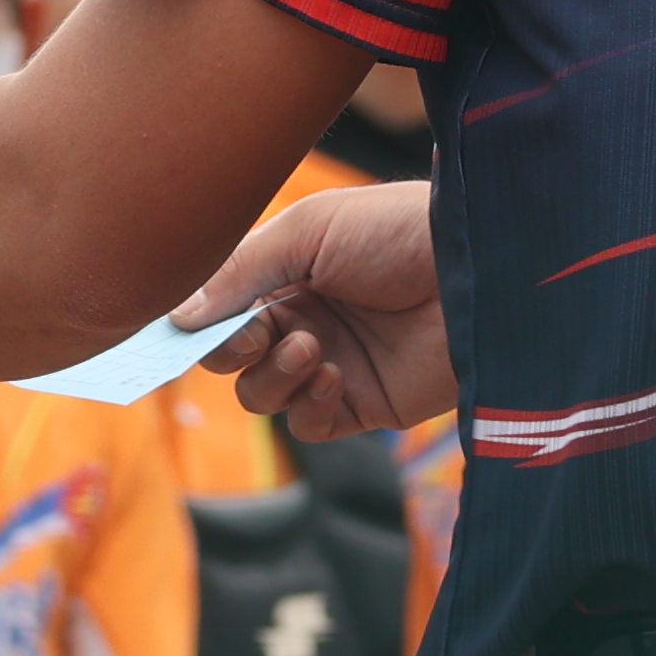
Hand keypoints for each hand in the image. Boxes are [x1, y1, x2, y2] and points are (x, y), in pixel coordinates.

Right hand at [179, 182, 450, 439]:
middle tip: (259, 334)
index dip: (200, 326)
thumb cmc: (395, 230)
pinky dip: (308, 406)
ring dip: (273, 377)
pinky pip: (310, 426)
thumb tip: (178, 318)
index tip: (181, 333)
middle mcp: (304, 320)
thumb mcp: (307, 232)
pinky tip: (332, 374)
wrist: (476, 265)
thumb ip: (240, 274)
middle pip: (233, 361)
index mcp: (285, 275)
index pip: (220, 312)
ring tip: (309, 346)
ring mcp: (334, 363)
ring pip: (264, 397)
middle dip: (233, 352)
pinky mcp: (366, 402)